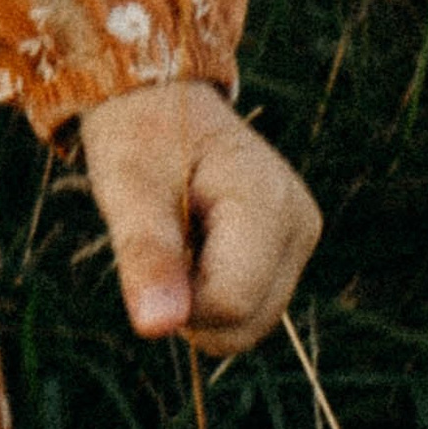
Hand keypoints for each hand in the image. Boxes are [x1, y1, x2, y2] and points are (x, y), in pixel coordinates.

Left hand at [78, 78, 319, 356]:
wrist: (160, 101)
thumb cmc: (138, 138)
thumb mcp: (126, 187)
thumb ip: (145, 254)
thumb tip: (156, 328)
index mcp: (268, 199)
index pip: (230, 302)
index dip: (178, 296)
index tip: (154, 240)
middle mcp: (299, 222)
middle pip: (245, 324)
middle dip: (191, 302)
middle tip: (166, 236)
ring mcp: (301, 238)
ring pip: (250, 325)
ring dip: (202, 298)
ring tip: (183, 235)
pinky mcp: (291, 250)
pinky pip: (252, 308)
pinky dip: (216, 292)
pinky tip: (200, 244)